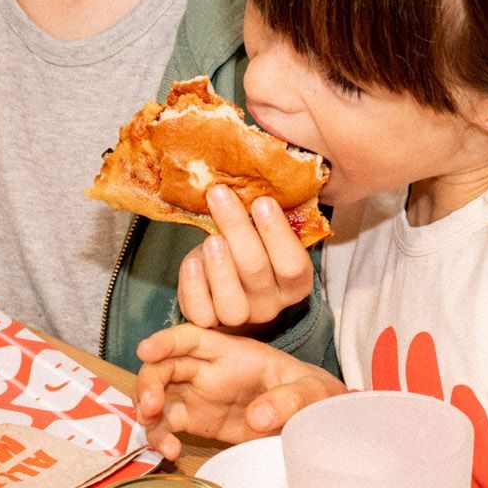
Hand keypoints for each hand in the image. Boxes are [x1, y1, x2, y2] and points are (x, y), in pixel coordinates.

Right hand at [134, 323, 343, 460]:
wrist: (316, 422)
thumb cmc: (314, 396)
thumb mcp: (312, 392)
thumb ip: (290, 399)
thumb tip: (258, 416)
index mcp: (234, 352)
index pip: (193, 338)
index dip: (166, 341)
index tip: (145, 351)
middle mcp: (210, 371)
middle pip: (165, 367)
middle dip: (149, 383)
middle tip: (151, 408)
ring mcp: (201, 397)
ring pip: (160, 397)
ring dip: (148, 414)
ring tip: (158, 438)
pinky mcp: (200, 423)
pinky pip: (168, 425)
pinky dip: (161, 437)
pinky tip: (170, 451)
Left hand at [177, 185, 314, 330]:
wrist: (226, 273)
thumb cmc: (248, 244)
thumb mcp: (262, 230)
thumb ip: (265, 213)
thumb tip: (255, 165)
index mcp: (295, 283)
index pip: (293, 264)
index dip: (277, 234)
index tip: (262, 200)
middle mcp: (272, 305)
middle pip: (257, 271)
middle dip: (237, 229)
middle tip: (220, 195)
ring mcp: (242, 318)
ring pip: (232, 302)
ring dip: (220, 266)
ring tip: (211, 237)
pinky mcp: (210, 322)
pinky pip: (202, 313)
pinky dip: (194, 288)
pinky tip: (192, 262)